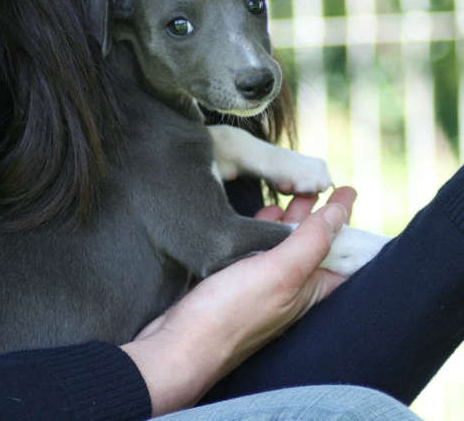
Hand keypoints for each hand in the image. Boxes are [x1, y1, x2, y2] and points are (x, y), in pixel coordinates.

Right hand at [121, 187, 356, 416]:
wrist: (178, 344)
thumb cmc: (229, 316)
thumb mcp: (279, 273)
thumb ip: (310, 242)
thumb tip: (339, 214)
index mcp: (308, 290)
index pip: (341, 254)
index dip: (347, 222)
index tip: (349, 190)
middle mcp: (289, 288)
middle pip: (314, 244)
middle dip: (321, 213)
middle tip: (323, 183)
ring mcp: (261, 284)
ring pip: (285, 244)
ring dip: (292, 217)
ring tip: (296, 191)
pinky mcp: (236, 279)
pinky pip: (258, 247)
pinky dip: (264, 228)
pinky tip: (263, 214)